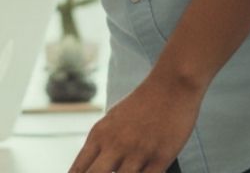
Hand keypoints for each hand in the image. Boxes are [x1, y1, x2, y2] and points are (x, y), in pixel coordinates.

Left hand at [68, 74, 202, 172]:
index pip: (79, 169)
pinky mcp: (160, 158)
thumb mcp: (113, 119)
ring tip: (122, 172)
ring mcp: (137, 153)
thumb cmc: (142, 102)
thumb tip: (94, 164)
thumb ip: (102, 142)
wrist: (171, 86)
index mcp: (99, 135)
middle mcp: (114, 146)